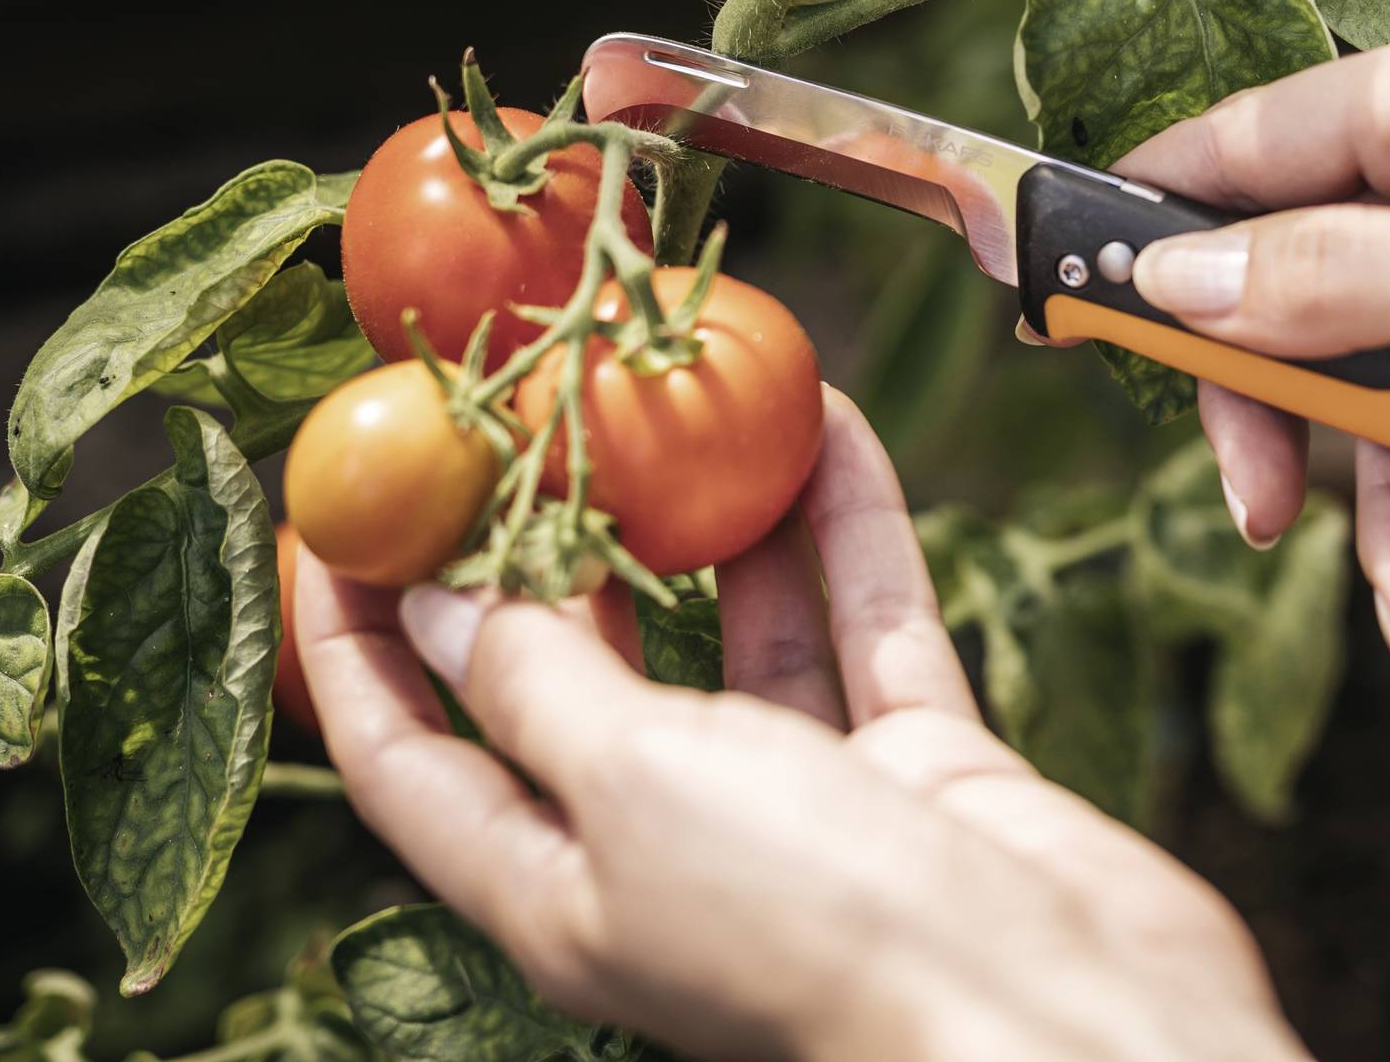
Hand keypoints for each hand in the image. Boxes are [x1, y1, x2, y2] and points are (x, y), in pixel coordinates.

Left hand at [296, 389, 1306, 1061]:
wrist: (1058, 1019)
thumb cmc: (818, 934)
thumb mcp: (633, 786)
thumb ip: (541, 683)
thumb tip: (437, 601)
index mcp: (560, 893)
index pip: (410, 759)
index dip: (356, 645)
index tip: (331, 518)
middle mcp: (668, 851)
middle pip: (575, 678)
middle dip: (542, 547)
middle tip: (518, 412)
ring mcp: (803, 811)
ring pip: (733, 636)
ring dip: (711, 517)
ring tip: (679, 389)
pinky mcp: (917, 776)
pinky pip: (868, 627)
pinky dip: (848, 530)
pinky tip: (829, 426)